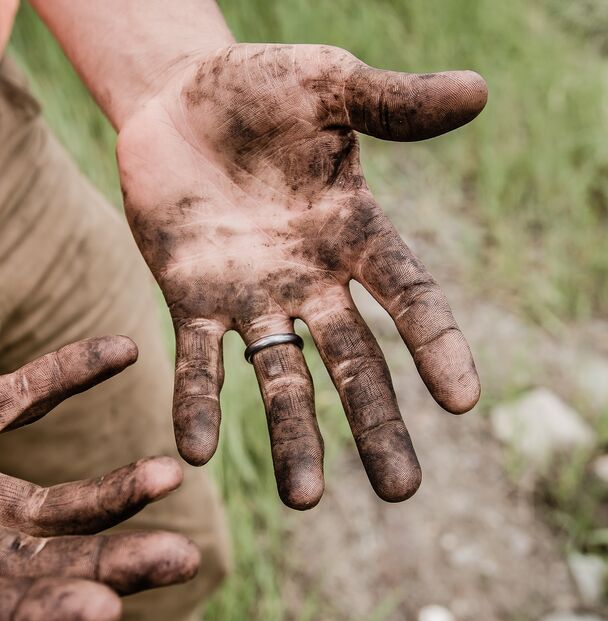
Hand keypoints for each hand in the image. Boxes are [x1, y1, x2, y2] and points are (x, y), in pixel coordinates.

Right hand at [0, 337, 198, 620]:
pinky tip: (122, 349)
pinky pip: (25, 395)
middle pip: (37, 563)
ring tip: (170, 474)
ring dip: (111, 488)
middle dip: (108, 564)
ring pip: (48, 499)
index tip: (105, 613)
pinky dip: (69, 372)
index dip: (33, 616)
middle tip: (185, 560)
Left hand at [117, 44, 485, 508]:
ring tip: (302, 500)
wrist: (177, 100)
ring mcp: (250, 295)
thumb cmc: (259, 88)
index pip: (407, 295)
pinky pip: (196, 359)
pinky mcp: (189, 298)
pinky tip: (195, 452)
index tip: (464, 400)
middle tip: (400, 490)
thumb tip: (478, 90)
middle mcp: (309, 278)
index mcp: (352, 232)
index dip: (436, 344)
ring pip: (278, 376)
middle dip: (374, 423)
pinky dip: (197, 403)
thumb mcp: (328, 84)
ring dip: (291, 435)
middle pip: (352, 359)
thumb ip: (393, 102)